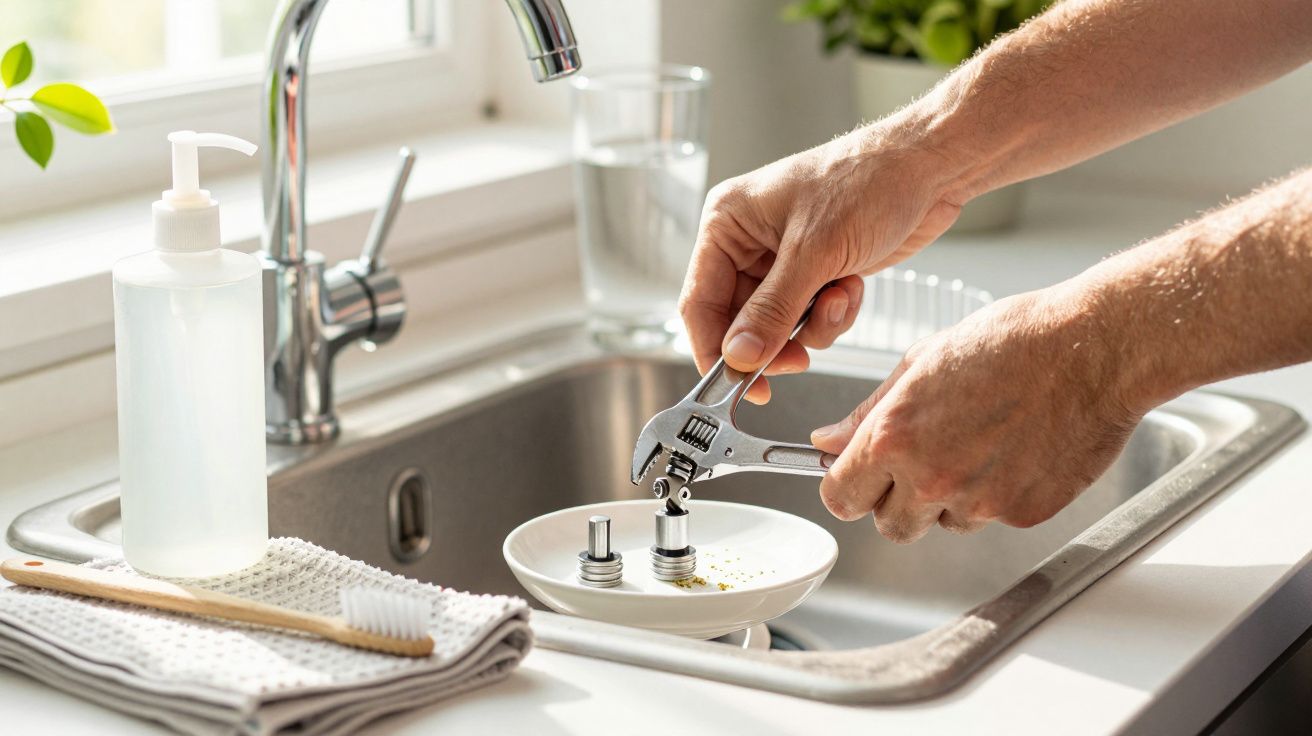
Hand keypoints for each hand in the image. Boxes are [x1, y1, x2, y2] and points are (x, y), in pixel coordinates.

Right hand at [678, 124, 965, 401]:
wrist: (928, 169)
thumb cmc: (868, 182)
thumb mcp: (814, 252)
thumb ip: (771, 311)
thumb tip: (738, 357)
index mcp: (727, 223)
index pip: (699, 302)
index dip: (714, 349)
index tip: (736, 386)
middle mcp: (747, 242)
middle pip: (738, 322)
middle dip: (775, 340)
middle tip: (798, 358)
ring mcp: (781, 260)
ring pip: (777, 327)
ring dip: (812, 326)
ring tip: (840, 296)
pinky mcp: (814, 273)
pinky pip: (808, 320)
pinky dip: (833, 315)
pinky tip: (853, 286)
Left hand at [810, 286, 1143, 542]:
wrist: (1093, 348)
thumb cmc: (1012, 340)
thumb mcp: (921, 362)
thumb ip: (869, 412)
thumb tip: (828, 440)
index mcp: (895, 437)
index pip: (840, 498)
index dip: (846, 488)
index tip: (856, 478)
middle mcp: (932, 478)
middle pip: (889, 525)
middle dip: (897, 500)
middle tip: (924, 458)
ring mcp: (979, 501)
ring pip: (943, 522)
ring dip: (950, 497)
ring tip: (981, 440)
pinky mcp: (1023, 514)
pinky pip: (991, 518)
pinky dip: (997, 494)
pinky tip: (1015, 449)